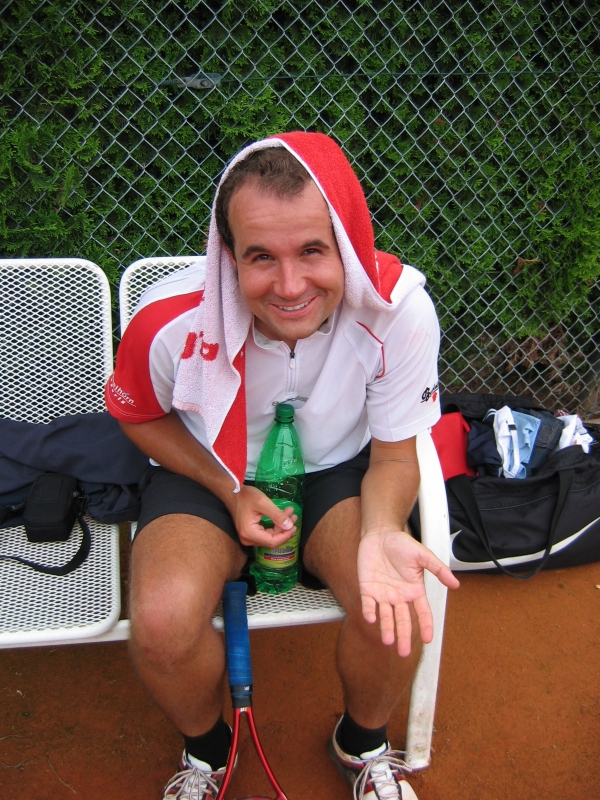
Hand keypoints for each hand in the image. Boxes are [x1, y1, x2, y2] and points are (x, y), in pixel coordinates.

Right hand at [230, 485, 297, 547]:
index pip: (272, 541)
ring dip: (281, 527)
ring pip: (270, 537)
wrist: (232, 493)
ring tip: (290, 514)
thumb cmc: (245, 496)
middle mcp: (248, 539)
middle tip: (293, 516)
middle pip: (271, 540)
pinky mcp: (249, 533)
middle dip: (284, 529)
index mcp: (249, 533)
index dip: (285, 535)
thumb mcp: (263, 502)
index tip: (294, 526)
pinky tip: (282, 517)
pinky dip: (275, 526)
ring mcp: (248, 537)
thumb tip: (289, 526)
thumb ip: (277, 515)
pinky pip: (265, 534)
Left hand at [358, 530, 459, 656]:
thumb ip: (438, 570)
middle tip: (403, 652)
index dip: (426, 626)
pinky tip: (371, 619)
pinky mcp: (368, 589)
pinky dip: (369, 612)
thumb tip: (455, 584)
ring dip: (387, 628)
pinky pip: (368, 604)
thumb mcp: (423, 555)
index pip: (422, 612)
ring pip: (386, 616)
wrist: (380, 534)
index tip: (428, 639)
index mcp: (414, 590)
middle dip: (403, 636)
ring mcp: (383, 594)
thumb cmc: (402, 544)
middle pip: (403, 620)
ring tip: (388, 641)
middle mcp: (399, 596)